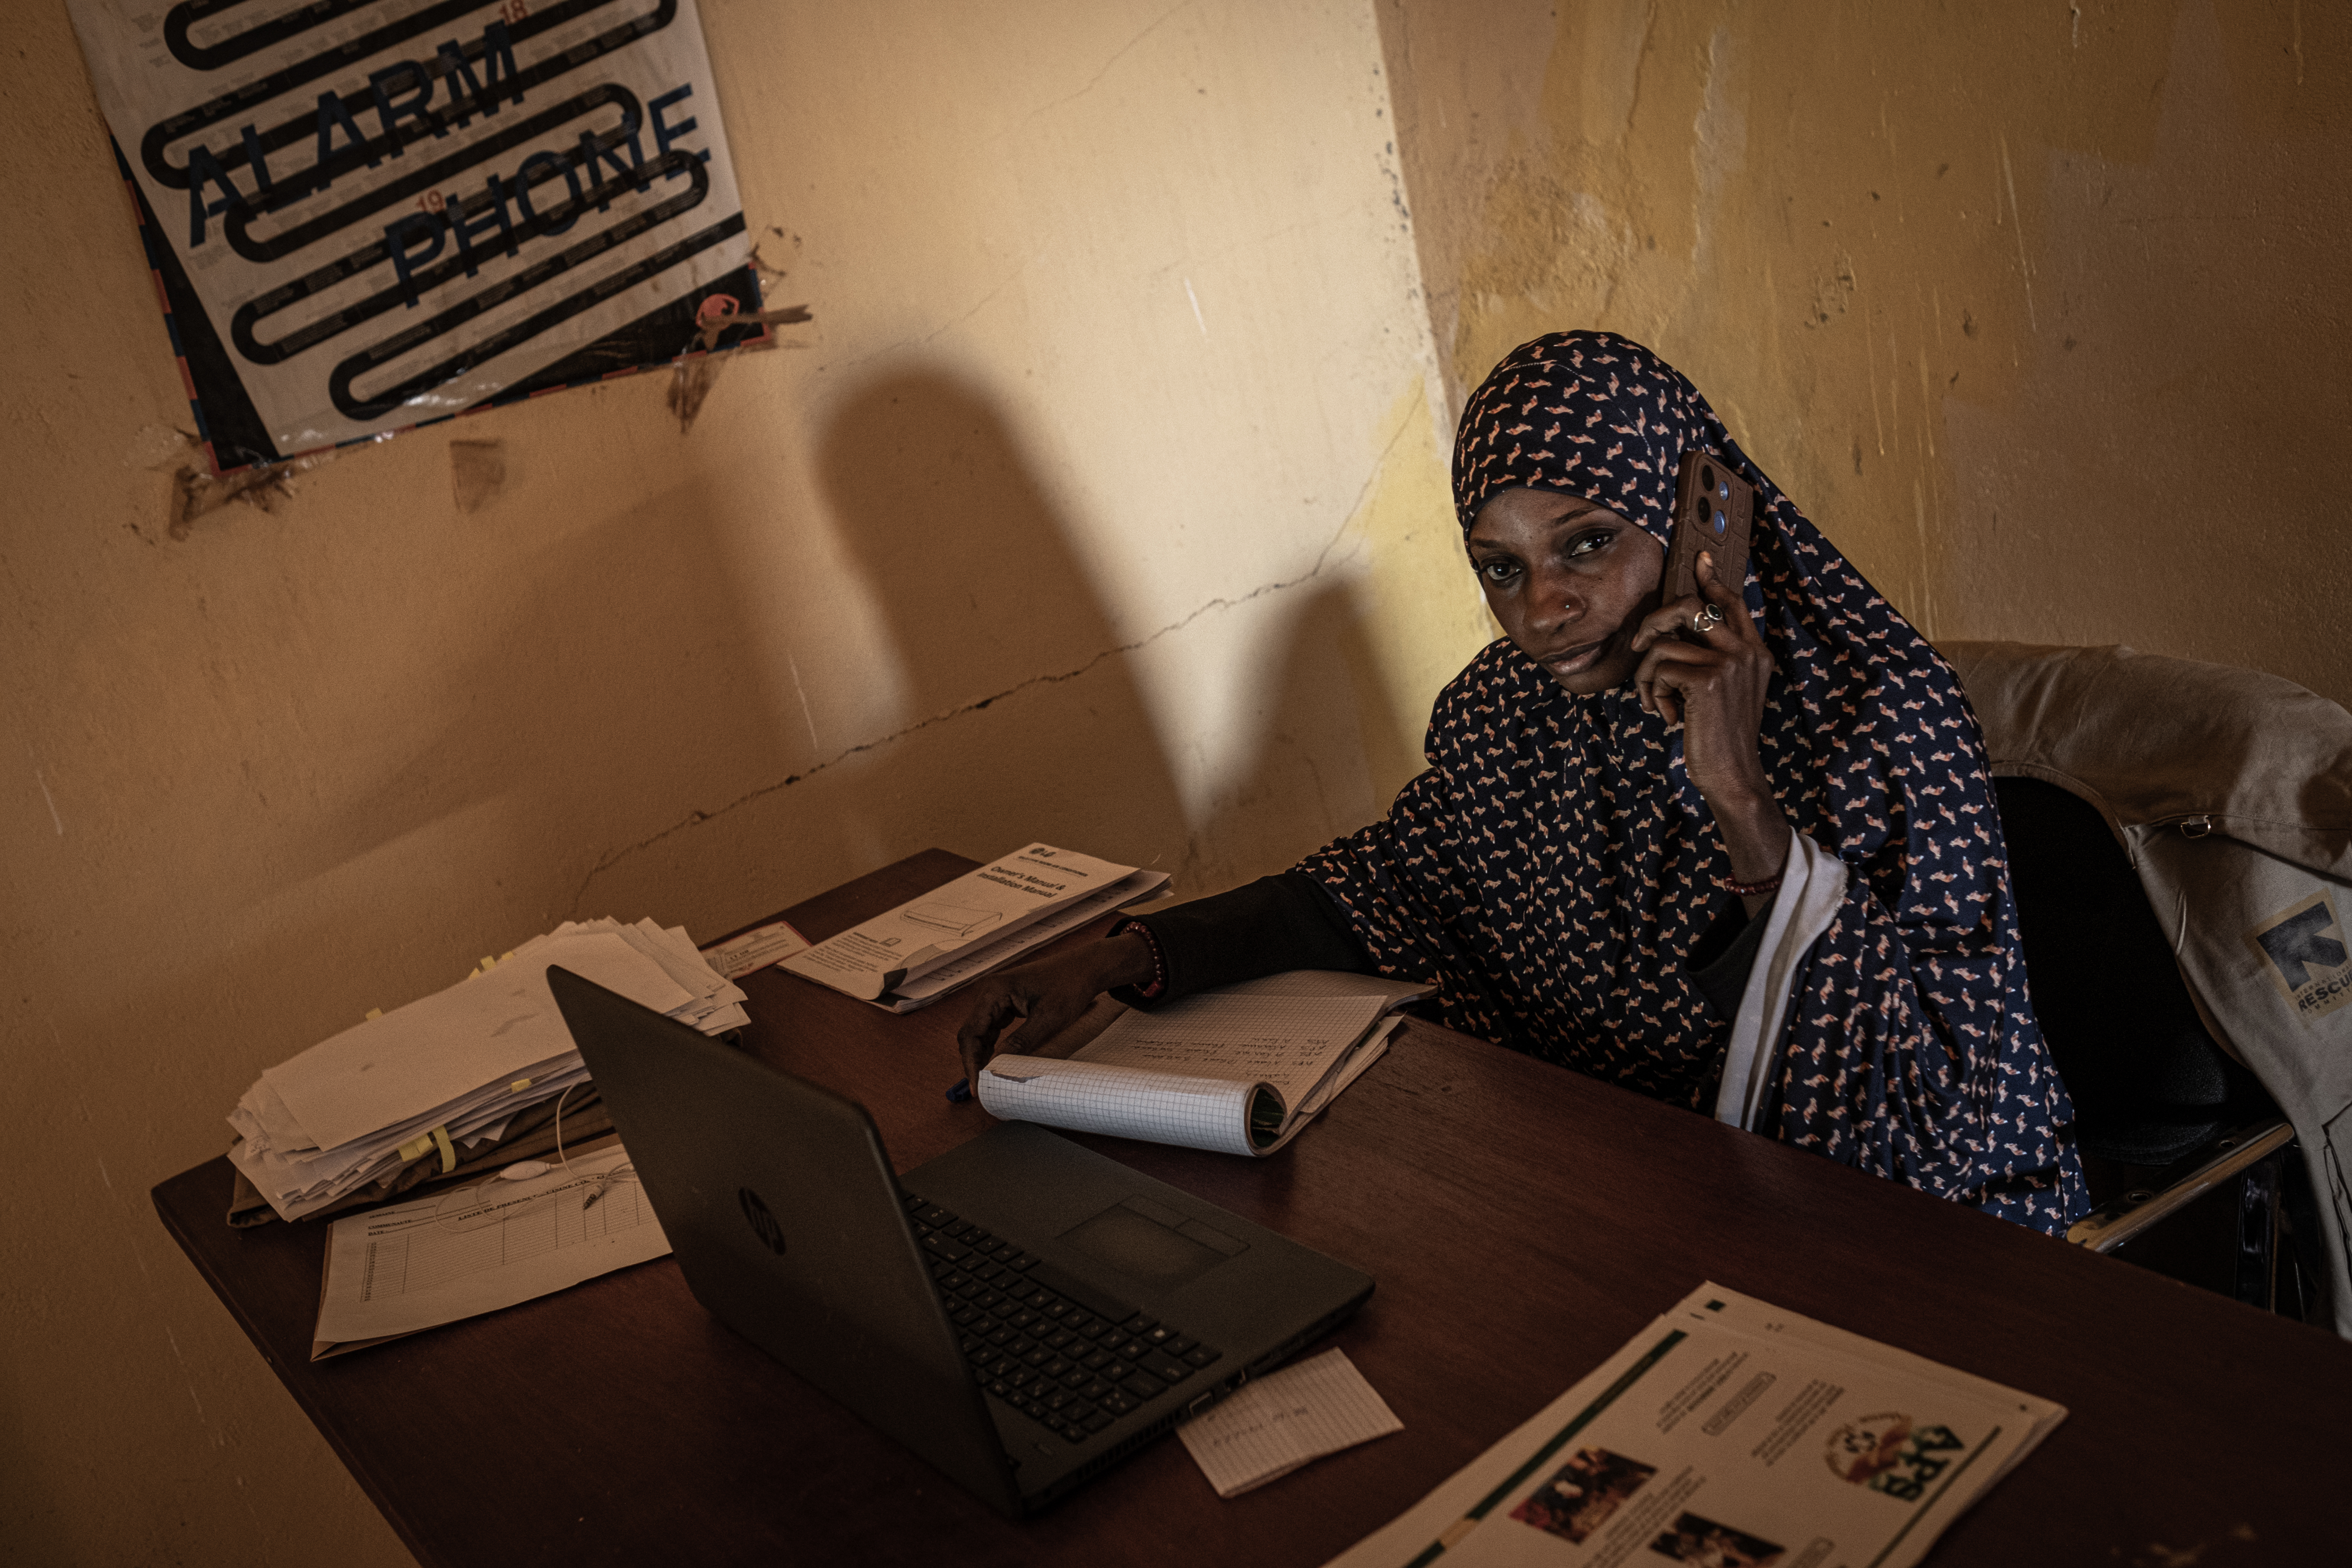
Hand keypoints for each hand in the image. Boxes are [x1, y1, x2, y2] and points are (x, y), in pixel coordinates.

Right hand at [955, 932, 1155, 1084]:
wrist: (1086, 968)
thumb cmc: (1070, 985)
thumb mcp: (1047, 1020)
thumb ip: (1020, 1044)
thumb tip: (998, 1068)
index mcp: (994, 990)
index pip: (971, 1032)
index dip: (971, 1061)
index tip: (978, 1085)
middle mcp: (990, 992)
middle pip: (971, 1033)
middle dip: (975, 1060)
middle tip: (982, 1087)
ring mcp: (997, 997)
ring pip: (981, 1032)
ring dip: (984, 1055)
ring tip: (990, 1079)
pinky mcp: (1007, 1003)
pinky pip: (994, 1028)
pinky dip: (995, 1046)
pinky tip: (999, 1062)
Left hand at [1628, 550, 1789, 910]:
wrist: (1732, 776)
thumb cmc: (1719, 738)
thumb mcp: (1721, 694)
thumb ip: (1711, 661)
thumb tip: (1673, 637)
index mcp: (1754, 653)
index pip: (1732, 603)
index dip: (1711, 580)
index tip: (1698, 559)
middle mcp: (1746, 652)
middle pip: (1690, 607)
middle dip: (1655, 621)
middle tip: (1641, 645)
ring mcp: (1729, 664)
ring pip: (1664, 645)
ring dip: (1647, 678)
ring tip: (1656, 704)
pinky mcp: (1707, 681)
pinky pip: (1658, 669)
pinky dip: (1651, 695)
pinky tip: (1665, 718)